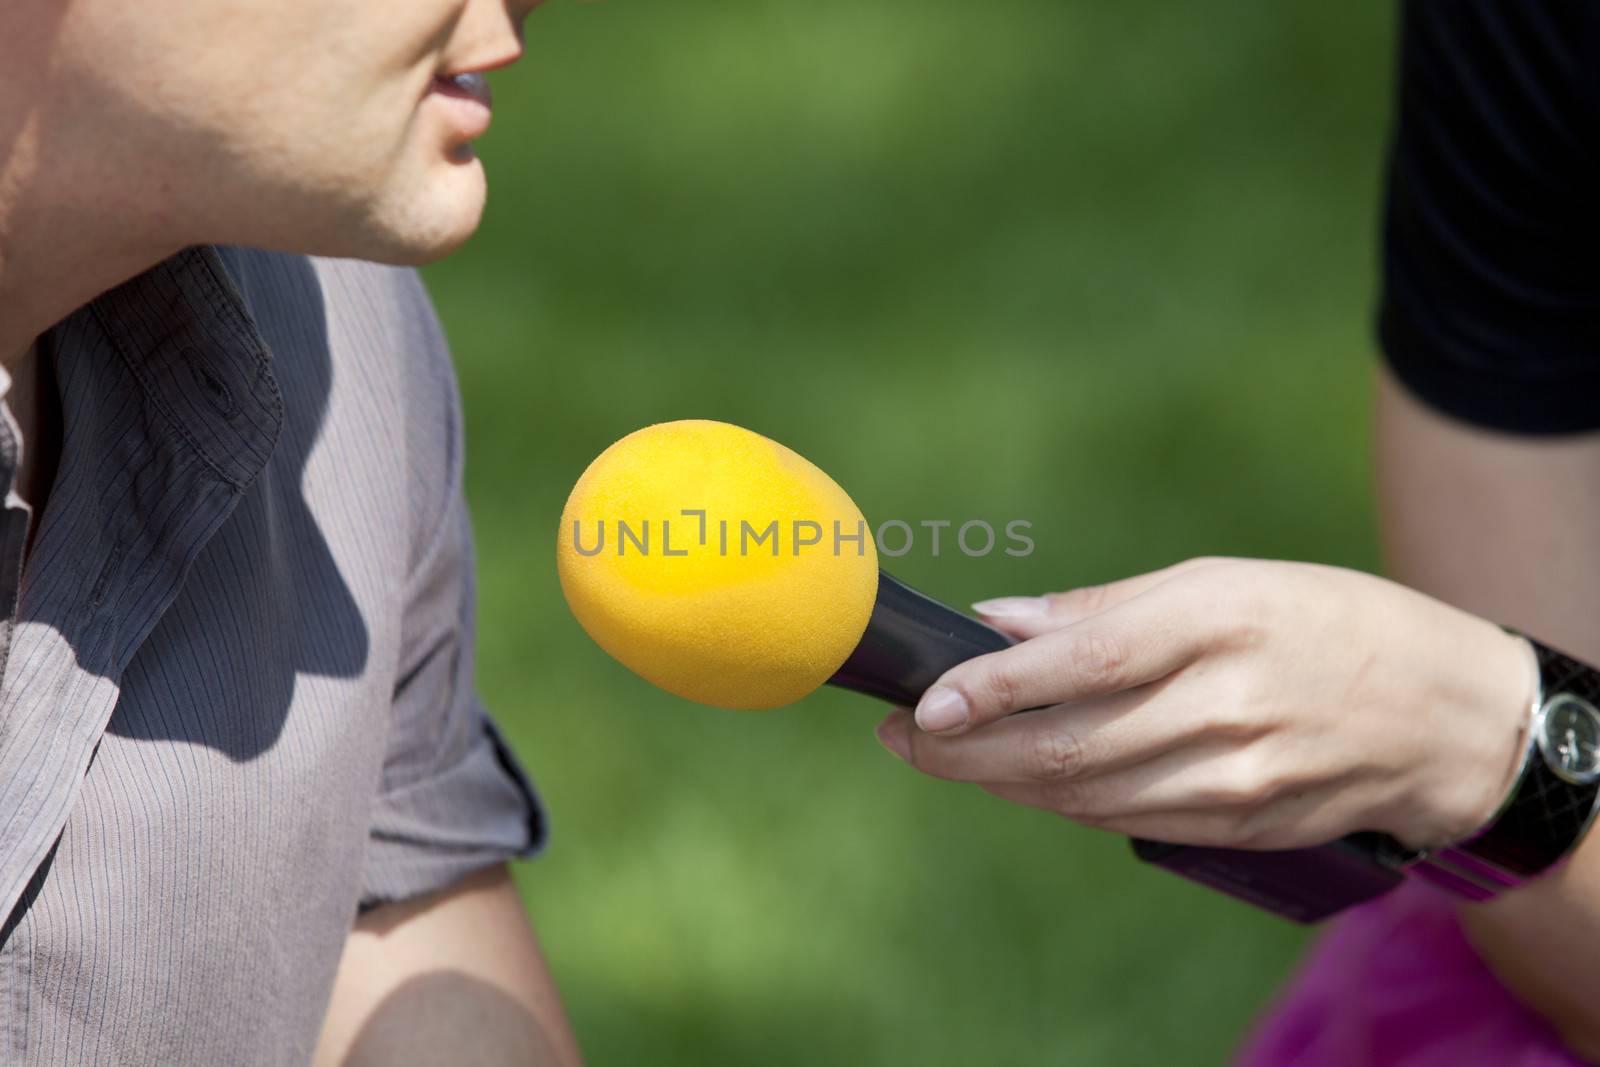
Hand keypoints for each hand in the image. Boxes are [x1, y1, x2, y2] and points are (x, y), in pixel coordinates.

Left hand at [874, 558, 1537, 851]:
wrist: (1444, 717)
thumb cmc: (1325, 624)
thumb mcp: (1224, 582)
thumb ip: (1106, 607)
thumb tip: (1000, 621)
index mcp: (1218, 622)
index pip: (1084, 660)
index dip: (993, 687)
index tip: (922, 699)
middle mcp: (1225, 707)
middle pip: (1068, 743)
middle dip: (966, 749)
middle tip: (901, 737)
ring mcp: (1235, 780)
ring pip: (1085, 792)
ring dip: (1000, 779)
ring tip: (941, 756)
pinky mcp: (1240, 828)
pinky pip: (1124, 820)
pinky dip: (1060, 801)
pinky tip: (1020, 778)